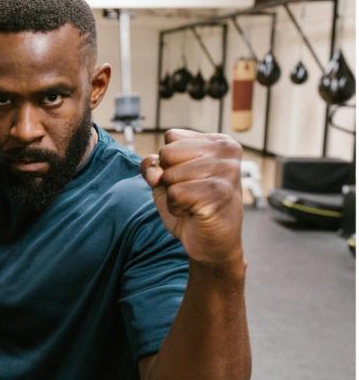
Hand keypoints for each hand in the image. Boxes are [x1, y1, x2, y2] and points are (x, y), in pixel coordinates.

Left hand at [140, 129, 243, 266]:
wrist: (211, 242)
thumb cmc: (190, 206)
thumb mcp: (165, 180)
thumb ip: (153, 166)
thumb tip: (154, 171)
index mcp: (218, 141)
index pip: (171, 137)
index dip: (168, 162)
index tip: (187, 178)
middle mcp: (226, 150)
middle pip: (167, 153)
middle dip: (169, 178)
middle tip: (190, 193)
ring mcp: (226, 170)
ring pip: (170, 175)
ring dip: (173, 195)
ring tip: (193, 203)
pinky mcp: (219, 192)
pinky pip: (175, 194)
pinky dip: (176, 207)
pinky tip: (194, 212)